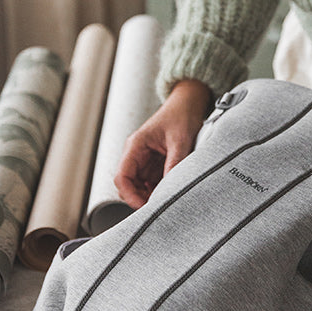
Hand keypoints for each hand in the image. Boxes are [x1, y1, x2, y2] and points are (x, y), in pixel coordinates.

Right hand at [114, 79, 212, 209]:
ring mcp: (145, 160)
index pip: (122, 177)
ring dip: (150, 195)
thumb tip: (171, 188)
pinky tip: (171, 192)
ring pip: (140, 187)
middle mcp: (136, 154)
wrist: (189, 103)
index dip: (130, 195)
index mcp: (136, 145)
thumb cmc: (181, 115)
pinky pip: (152, 183)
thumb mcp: (180, 140)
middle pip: (128, 185)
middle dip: (140, 198)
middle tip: (159, 207)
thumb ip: (175, 163)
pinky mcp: (155, 164)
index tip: (144, 207)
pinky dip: (159, 190)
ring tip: (167, 200)